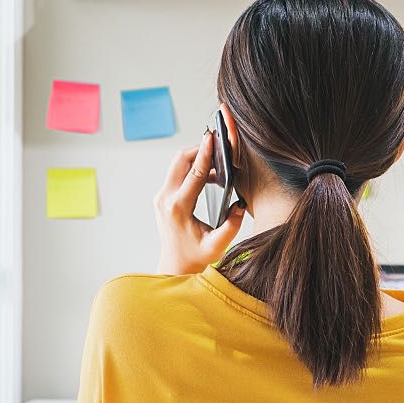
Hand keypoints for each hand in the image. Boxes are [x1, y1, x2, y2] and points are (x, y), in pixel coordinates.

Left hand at [154, 133, 244, 274]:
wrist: (175, 265)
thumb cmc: (196, 256)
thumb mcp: (217, 245)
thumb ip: (232, 225)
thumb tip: (241, 204)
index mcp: (178, 208)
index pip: (194, 173)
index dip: (205, 154)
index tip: (212, 138)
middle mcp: (166, 199)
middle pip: (180, 160)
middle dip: (199, 148)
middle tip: (218, 144)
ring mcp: (162, 196)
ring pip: (178, 164)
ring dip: (196, 157)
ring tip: (218, 162)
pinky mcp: (164, 196)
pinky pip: (178, 173)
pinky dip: (193, 168)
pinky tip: (211, 176)